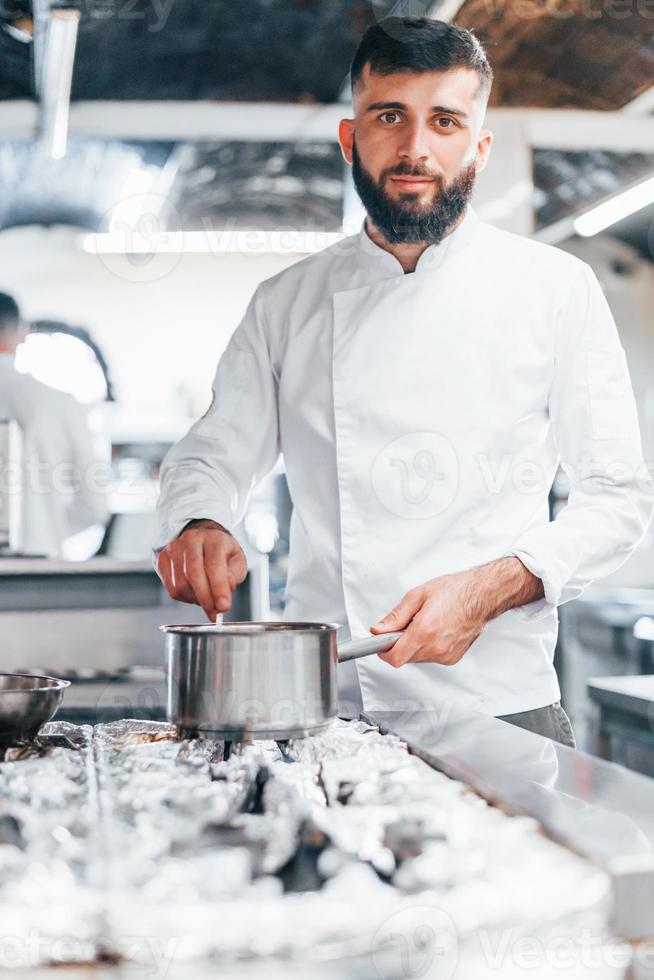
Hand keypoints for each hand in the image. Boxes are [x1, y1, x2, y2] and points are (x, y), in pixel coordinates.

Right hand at [155, 519, 246, 621]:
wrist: (202, 537)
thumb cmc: (220, 550)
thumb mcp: (236, 560)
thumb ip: (234, 575)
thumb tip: (227, 588)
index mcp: (213, 539)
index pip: (214, 565)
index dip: (218, 588)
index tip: (223, 607)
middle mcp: (191, 540)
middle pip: (193, 574)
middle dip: (205, 599)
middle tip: (214, 613)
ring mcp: (174, 549)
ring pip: (181, 584)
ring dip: (195, 599)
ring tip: (207, 599)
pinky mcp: (162, 559)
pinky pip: (171, 588)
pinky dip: (184, 598)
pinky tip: (194, 593)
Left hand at [369, 557, 542, 667]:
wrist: (482, 595)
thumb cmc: (455, 592)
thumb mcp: (417, 596)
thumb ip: (395, 616)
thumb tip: (379, 629)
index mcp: (425, 631)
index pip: (395, 658)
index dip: (384, 651)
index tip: (381, 643)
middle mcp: (436, 647)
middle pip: (405, 658)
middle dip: (400, 644)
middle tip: (406, 625)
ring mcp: (446, 655)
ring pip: (417, 658)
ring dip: (414, 645)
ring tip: (425, 624)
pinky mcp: (452, 658)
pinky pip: (431, 657)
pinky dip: (428, 647)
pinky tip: (436, 630)